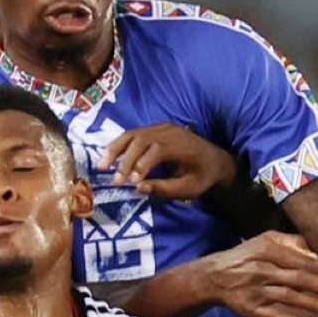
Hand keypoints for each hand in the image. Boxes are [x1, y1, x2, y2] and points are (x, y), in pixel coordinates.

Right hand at [98, 124, 237, 199]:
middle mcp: (168, 131)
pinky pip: (133, 134)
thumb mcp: (189, 188)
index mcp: (180, 145)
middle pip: (140, 140)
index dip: (141, 165)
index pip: (155, 151)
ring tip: (101, 166)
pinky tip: (108, 157)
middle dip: (125, 160)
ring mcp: (160, 128)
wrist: (215, 161)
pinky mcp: (154, 129)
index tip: (130, 183)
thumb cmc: (203, 177)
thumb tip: (139, 188)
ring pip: (132, 134)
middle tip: (115, 180)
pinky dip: (119, 145)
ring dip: (115, 149)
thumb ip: (165, 188)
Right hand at [205, 231, 317, 316]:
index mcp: (268, 251)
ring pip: (287, 297)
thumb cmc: (247, 257)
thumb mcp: (266, 241)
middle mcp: (262, 270)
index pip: (299, 261)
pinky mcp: (250, 309)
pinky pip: (270, 316)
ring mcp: (255, 291)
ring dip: (311, 304)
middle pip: (297, 278)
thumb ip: (292, 243)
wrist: (214, 276)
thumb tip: (316, 254)